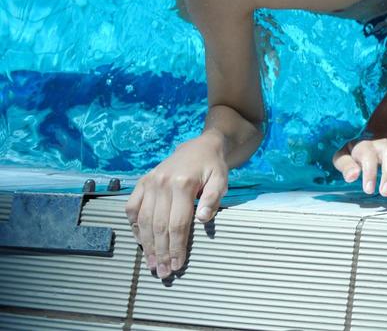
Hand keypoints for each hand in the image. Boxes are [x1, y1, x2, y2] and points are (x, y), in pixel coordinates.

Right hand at [125, 135, 229, 278]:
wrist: (200, 147)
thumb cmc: (213, 167)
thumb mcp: (221, 179)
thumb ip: (213, 199)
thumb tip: (203, 220)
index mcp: (182, 184)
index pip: (177, 224)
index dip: (177, 247)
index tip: (178, 265)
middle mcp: (161, 184)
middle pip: (158, 226)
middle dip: (161, 252)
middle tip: (163, 272)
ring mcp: (149, 183)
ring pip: (143, 221)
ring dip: (147, 245)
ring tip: (152, 264)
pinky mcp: (142, 182)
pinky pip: (132, 208)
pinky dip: (134, 226)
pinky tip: (140, 242)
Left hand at [332, 135, 386, 196]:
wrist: (376, 135)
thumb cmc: (356, 151)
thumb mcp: (344, 155)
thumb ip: (345, 165)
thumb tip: (352, 176)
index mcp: (366, 146)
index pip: (369, 157)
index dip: (370, 173)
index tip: (369, 190)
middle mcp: (384, 145)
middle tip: (386, 193)